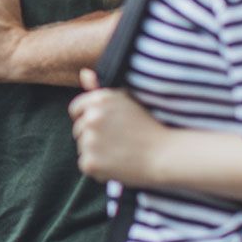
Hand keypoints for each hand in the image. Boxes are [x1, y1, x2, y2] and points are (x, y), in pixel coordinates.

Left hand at [69, 68, 168, 185]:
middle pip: (78, 130)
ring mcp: (90, 140)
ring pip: (82, 148)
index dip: (87, 119)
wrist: (165, 155)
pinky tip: (118, 165)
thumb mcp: (126, 101)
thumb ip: (100, 89)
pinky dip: (98, 168)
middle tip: (119, 142)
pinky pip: (86, 165)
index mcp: (100, 100)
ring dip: (96, 153)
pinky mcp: (90, 161)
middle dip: (93, 137)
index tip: (102, 128)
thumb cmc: (148, 128)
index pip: (76, 110)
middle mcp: (91, 117)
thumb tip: (83, 72)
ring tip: (121, 153)